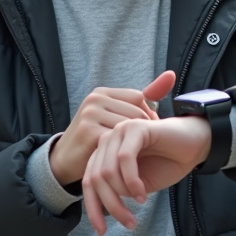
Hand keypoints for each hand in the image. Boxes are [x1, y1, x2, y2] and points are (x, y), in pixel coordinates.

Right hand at [49, 71, 175, 186]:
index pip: (138, 97)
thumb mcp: (113, 115)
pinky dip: (125, 152)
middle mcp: (95, 99)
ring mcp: (90, 115)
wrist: (64, 161)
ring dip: (135, 143)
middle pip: (136, 112)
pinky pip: (119, 141)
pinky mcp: (89, 132)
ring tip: (135, 154)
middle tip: (144, 147)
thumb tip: (171, 75)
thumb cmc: (94, 138)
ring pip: (129, 127)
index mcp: (102, 93)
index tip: (146, 132)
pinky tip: (124, 161)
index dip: (147, 115)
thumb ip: (141, 100)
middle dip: (144, 130)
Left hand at [82, 114, 211, 235]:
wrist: (195, 145)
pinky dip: (132, 181)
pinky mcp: (136, 127)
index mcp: (105, 154)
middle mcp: (108, 141)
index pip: (88, 181)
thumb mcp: (136, 186)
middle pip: (95, 179)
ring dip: (121, 196)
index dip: (92, 208)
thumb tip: (99, 211)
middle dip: (110, 206)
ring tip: (139, 206)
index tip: (101, 231)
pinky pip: (125, 158)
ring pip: (107, 171)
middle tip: (128, 223)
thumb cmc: (167, 164)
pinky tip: (143, 193)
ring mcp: (120, 131)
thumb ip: (117, 192)